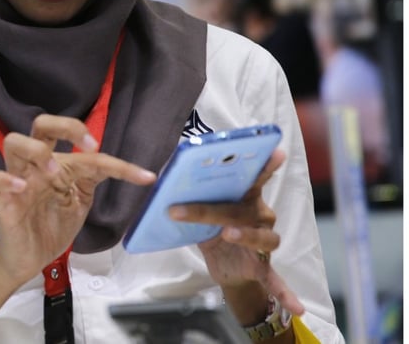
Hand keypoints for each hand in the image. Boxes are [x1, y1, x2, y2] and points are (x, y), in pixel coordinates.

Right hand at [0, 114, 155, 284]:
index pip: (83, 148)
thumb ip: (93, 180)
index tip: (143, 177)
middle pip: (40, 124)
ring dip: (36, 151)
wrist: (29, 259)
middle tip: (87, 147)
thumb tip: (125, 167)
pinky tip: (21, 188)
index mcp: (56, 163)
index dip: (116, 161)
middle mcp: (36, 165)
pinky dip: (4, 179)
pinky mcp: (1, 202)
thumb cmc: (52, 225)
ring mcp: (17, 181)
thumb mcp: (80, 200)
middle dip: (65, 126)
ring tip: (53, 172)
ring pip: (12, 142)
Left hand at [169, 149, 305, 319]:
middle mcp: (260, 215)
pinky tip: (298, 308)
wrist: (223, 265)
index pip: (255, 177)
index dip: (265, 164)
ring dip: (244, 235)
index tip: (275, 150)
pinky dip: (286, 293)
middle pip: (239, 209)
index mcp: (246, 197)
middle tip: (178, 209)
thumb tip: (161, 176)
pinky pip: (276, 280)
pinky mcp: (262, 266)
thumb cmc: (211, 227)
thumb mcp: (197, 211)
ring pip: (261, 237)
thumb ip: (187, 194)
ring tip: (227, 233)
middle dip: (208, 208)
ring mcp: (264, 240)